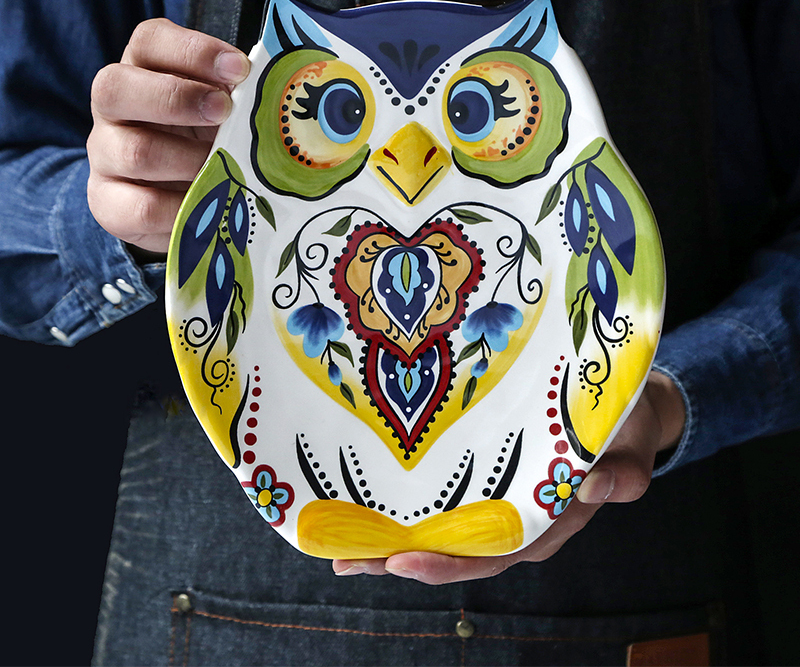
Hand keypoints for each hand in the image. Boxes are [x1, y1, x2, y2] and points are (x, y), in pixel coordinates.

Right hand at [86, 18, 250, 255]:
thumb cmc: (210, 145)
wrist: (184, 204)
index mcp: (142, 71)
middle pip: (115, 87)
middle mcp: (113, 108)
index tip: (241, 69)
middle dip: (177, 98)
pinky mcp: (109, 203)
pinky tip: (211, 205)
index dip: (193, 51)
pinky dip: (182, 209)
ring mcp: (104, 156)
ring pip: (133, 152)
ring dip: (188, 160)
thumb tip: (275, 98)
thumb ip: (239, 100)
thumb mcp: (225, 116)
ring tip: (226, 168)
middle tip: (225, 112)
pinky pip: (140, 207)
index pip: (149, 42)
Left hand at [332, 370, 684, 583]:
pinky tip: (369, 500)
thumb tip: (595, 487)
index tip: (401, 559)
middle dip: (399, 556)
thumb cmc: (623, 428)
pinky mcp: (487, 479)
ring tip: (339, 540)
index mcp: (548, 524)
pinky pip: (445, 500)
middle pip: (453, 550)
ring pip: (441, 529)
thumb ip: (623, 472)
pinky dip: (407, 504)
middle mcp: (516, 522)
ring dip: (393, 536)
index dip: (446, 561)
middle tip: (344, 559)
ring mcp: (499, 502)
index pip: (490, 554)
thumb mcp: (629, 446)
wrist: (623, 411)